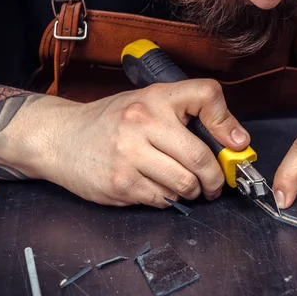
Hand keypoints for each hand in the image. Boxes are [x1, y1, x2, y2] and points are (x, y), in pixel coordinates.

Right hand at [34, 79, 249, 206]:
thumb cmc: (110, 121)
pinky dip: (168, 199)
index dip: (228, 122)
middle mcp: (142, 123)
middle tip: (215, 184)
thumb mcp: (147, 103)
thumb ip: (186, 114)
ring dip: (191, 191)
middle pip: (200, 157)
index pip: (206, 96)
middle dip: (215, 178)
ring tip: (185, 186)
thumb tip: (234, 140)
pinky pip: (162, 199)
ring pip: (184, 184)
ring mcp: (129, 156)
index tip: (236, 143)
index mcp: (155, 98)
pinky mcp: (120, 184)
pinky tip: (158, 188)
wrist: (60, 137)